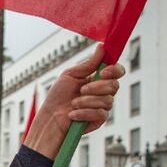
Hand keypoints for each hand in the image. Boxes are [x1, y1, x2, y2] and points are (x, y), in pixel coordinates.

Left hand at [26, 43, 123, 159]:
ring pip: (107, 100)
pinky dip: (84, 113)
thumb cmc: (58, 96)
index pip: (116, 72)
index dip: (114, 71)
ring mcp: (102, 106)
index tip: (103, 72)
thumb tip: (102, 47)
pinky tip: (73, 114)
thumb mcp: (71, 75)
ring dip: (86, 101)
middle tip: (81, 90)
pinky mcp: (99, 120)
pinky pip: (101, 114)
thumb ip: (88, 63)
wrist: (50, 118)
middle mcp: (103, 92)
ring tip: (73, 103)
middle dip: (96, 87)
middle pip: (114, 86)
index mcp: (97, 79)